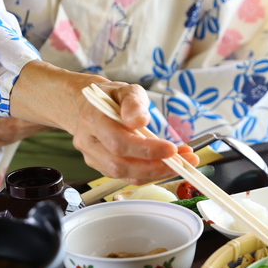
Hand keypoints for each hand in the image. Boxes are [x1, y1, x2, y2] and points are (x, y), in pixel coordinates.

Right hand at [9, 61, 198, 184]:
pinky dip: (150, 174)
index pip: (119, 141)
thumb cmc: (109, 97)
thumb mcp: (124, 89)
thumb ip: (134, 102)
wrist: (83, 106)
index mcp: (92, 119)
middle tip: (184, 161)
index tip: (172, 149)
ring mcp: (93, 158)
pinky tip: (167, 166)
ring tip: (182, 163)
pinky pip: (127, 177)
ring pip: (125, 176)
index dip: (146, 149)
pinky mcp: (101, 167)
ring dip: (157, 173)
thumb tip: (140, 120)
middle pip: (121, 165)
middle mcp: (89, 142)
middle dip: (156, 166)